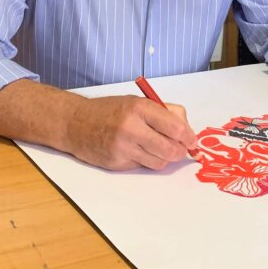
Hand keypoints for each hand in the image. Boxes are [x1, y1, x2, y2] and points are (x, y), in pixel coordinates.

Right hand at [66, 95, 196, 170]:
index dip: (188, 137)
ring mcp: (123, 148)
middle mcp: (131, 128)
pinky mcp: (116, 163)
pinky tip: (137, 150)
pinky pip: (143, 167)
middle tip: (180, 149)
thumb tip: (186, 130)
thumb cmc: (109, 110)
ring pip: (159, 162)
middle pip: (170, 149)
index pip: (175, 128)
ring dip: (164, 158)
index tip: (192, 140)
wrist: (75, 123)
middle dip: (180, 151)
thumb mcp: (137, 102)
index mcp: (139, 108)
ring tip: (157, 148)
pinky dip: (146, 161)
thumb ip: (164, 113)